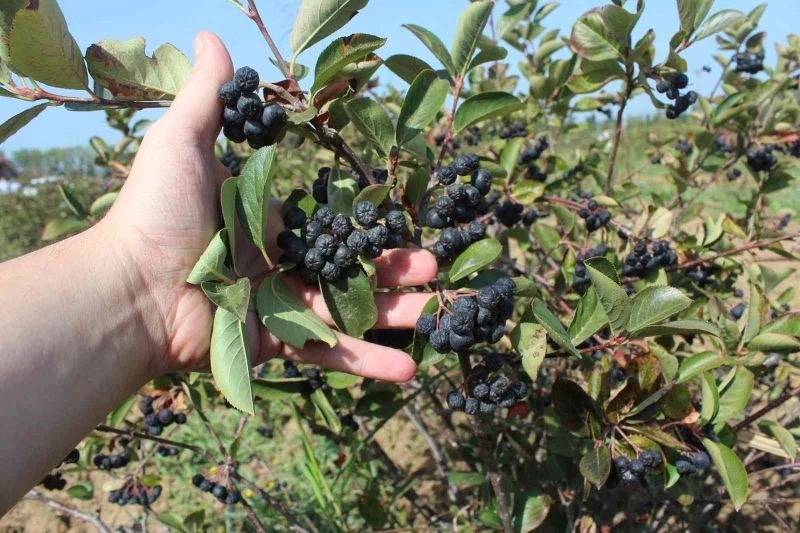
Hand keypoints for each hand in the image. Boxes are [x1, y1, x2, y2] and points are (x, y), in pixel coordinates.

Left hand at [101, 32, 433, 381]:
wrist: (129, 287)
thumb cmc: (156, 213)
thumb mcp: (183, 143)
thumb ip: (209, 95)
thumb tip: (211, 35)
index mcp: (268, 224)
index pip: (328, 225)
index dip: (366, 224)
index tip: (402, 217)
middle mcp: (278, 267)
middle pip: (349, 269)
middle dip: (396, 270)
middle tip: (437, 266)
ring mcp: (279, 309)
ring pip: (350, 313)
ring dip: (396, 317)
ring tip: (442, 314)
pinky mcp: (275, 345)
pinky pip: (327, 354)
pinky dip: (367, 364)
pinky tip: (409, 371)